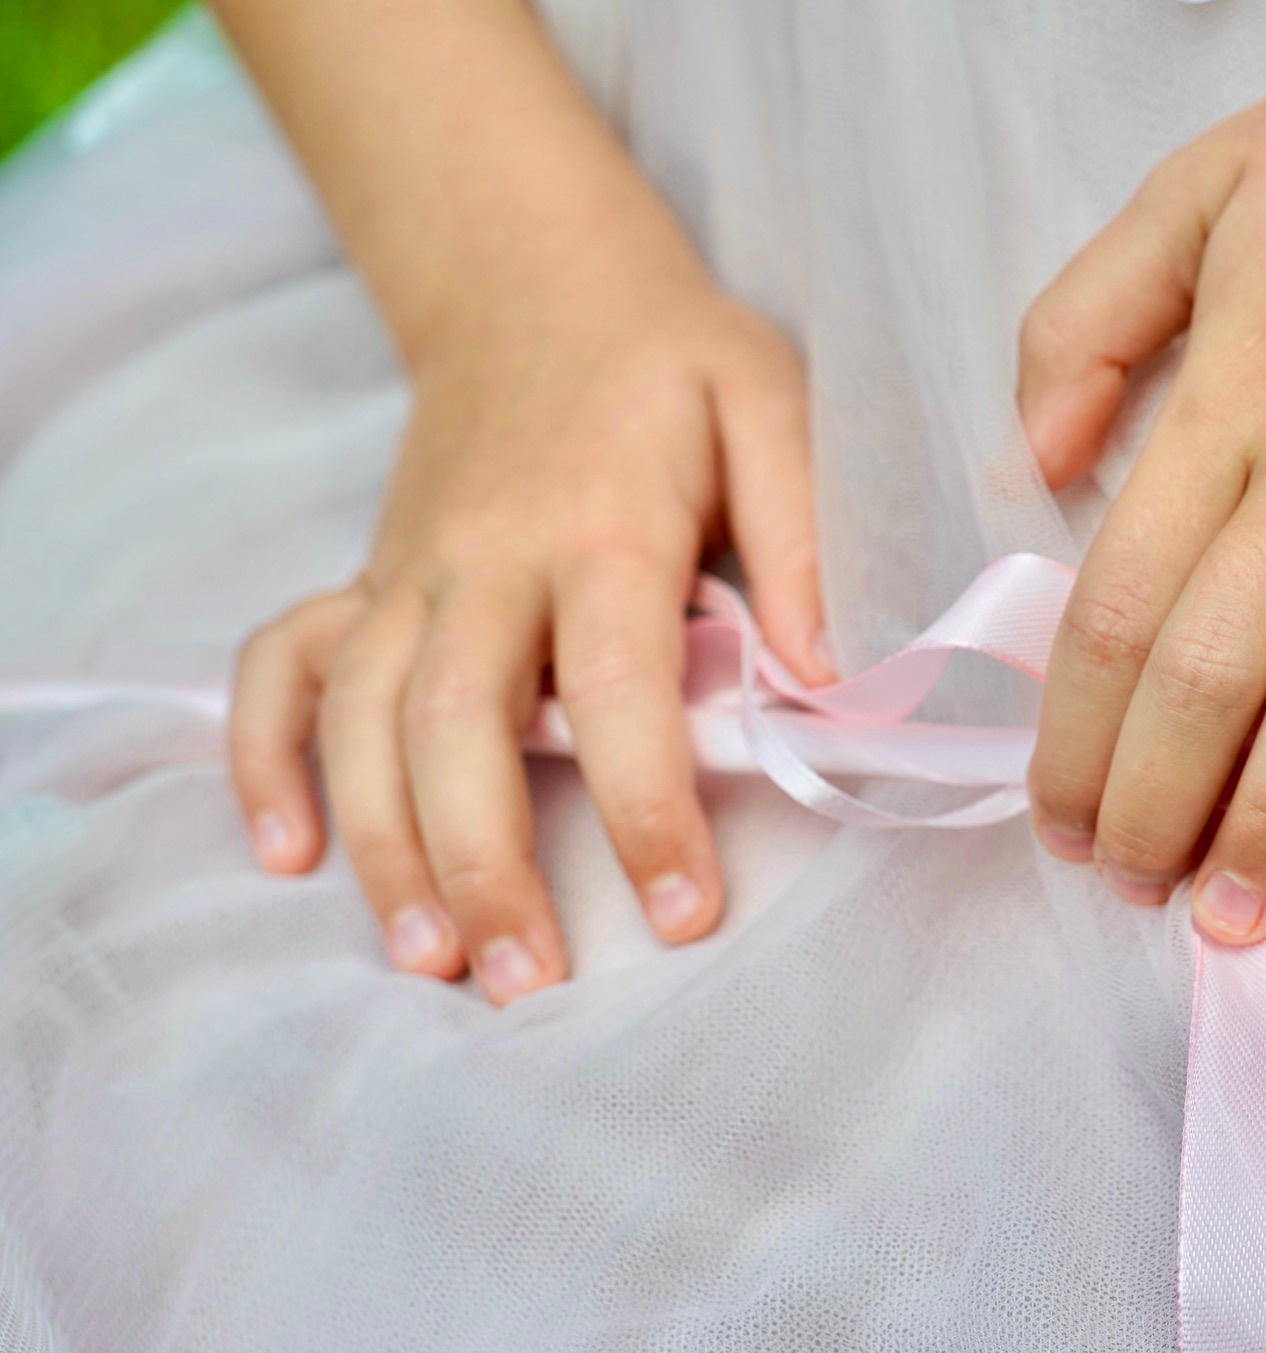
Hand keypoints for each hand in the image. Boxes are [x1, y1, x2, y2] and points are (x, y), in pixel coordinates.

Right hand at [228, 260, 828, 1002]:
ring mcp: (410, 572)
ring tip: (430, 961)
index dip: (647, 805)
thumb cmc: (673, 357)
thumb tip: (827, 677)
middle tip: (527, 985)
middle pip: (459, 724)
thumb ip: (802, 534)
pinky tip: (289, 853)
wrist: (534, 279)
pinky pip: (283, 667)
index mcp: (599, 525)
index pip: (617, 687)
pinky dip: (264, 755)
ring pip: (362, 717)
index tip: (681, 914)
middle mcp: (485, 559)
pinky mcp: (367, 580)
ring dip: (382, 844)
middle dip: (486, 861)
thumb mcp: (771, 403)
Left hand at [1018, 0, 1265, 943]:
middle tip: (1133, 892)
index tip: (1060, 819)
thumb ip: (1085, 323)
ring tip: (1232, 909)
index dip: (1078, 732)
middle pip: (1220, 663)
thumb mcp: (1195, 188)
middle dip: (1159, 804)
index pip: (1125, 599)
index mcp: (1237, 385)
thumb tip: (1038, 474)